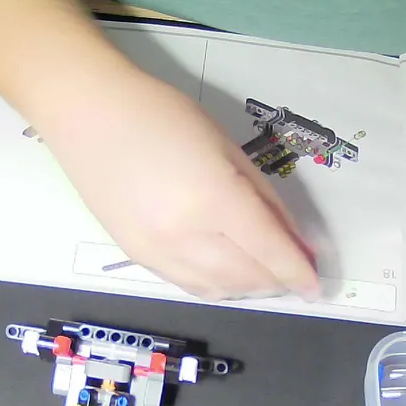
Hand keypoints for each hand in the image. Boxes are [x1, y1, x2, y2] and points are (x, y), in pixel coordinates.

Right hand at [39, 72, 319, 300]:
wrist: (89, 115)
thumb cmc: (163, 115)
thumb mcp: (228, 149)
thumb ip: (264, 200)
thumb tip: (293, 241)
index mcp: (215, 200)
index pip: (271, 252)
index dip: (299, 273)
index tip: (317, 286)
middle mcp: (186, 236)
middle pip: (248, 277)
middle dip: (278, 280)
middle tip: (295, 272)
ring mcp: (158, 252)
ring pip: (219, 289)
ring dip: (250, 288)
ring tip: (265, 275)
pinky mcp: (137, 257)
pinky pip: (189, 286)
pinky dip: (219, 287)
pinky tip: (229, 275)